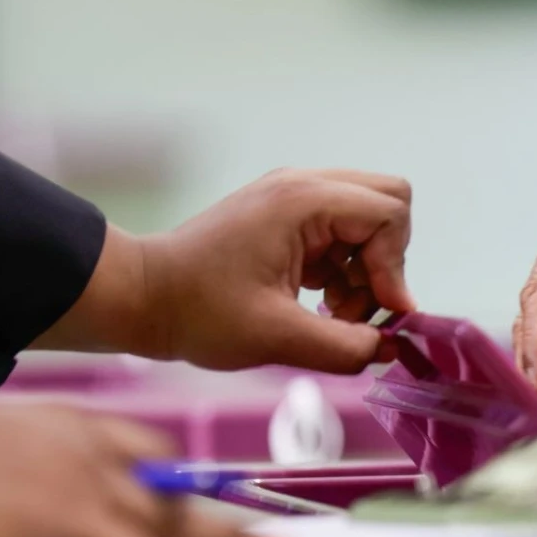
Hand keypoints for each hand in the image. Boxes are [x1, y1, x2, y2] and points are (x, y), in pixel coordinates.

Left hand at [36, 168, 415, 374]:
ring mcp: (294, 197)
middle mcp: (304, 186)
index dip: (395, 268)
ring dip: (366, 269)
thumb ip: (344, 347)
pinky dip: (346, 268)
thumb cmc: (199, 312)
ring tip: (334, 312)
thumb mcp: (277, 338)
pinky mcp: (286, 217)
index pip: (388, 214)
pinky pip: (342, 233)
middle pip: (388, 201)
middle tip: (361, 305)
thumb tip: (390, 350)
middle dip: (386, 259)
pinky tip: (319, 302)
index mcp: (302, 201)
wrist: (141, 298)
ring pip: (368, 219)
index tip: (381, 316)